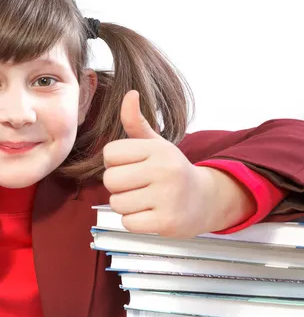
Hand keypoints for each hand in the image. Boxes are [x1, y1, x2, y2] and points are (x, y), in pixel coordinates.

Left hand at [102, 91, 250, 237]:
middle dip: (118, 186)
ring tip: (145, 200)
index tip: (132, 166)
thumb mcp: (156, 144)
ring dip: (126, 205)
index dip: (115, 163)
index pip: (110, 153)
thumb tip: (129, 94)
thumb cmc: (170, 170)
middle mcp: (164, 170)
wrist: (205, 200)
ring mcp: (167, 197)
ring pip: (117, 203)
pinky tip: (150, 215)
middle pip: (110, 180)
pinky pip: (128, 223)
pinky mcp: (166, 222)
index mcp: (158, 149)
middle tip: (137, 186)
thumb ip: (136, 123)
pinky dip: (134, 222)